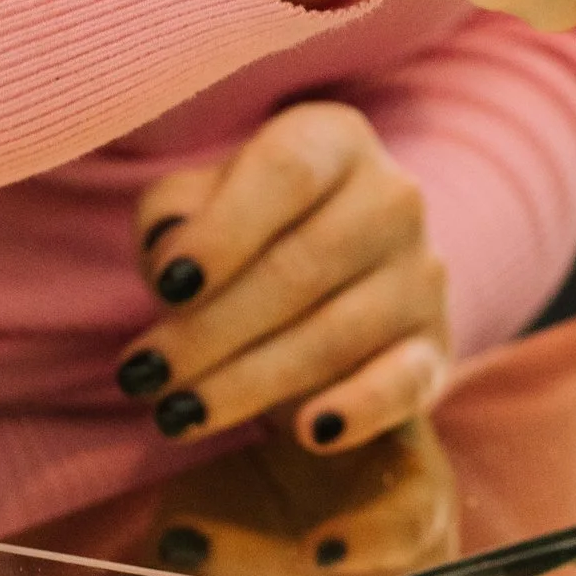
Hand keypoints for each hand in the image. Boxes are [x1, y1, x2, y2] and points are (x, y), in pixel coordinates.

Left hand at [120, 103, 449, 454]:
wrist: (331, 269)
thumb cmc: (244, 232)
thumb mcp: (199, 202)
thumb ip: (172, 215)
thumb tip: (172, 254)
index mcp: (336, 141)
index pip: (287, 174)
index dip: (224, 230)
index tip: (165, 286)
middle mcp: (393, 198)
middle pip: (301, 267)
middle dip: (210, 330)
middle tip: (143, 375)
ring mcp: (421, 275)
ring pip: (334, 334)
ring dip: (247, 383)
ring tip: (176, 414)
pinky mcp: (433, 347)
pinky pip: (406, 381)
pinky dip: (361, 409)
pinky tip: (309, 433)